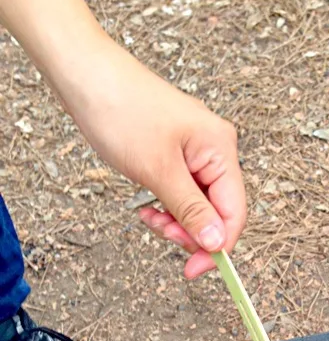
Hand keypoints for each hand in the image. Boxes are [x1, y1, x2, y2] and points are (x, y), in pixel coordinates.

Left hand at [70, 48, 245, 278]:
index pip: (233, 212)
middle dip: (191, 231)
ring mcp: (196, 151)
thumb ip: (191, 211)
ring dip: (176, 221)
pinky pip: (182, 192)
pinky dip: (167, 206)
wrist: (83, 72)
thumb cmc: (120, 109)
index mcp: (221, 149)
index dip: (217, 246)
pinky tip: (147, 206)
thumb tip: (217, 243)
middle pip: (218, 211)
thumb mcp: (158, 170)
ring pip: (198, 205)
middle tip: (160, 232)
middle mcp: (215, 149)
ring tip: (148, 216)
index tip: (193, 269)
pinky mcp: (176, 153)